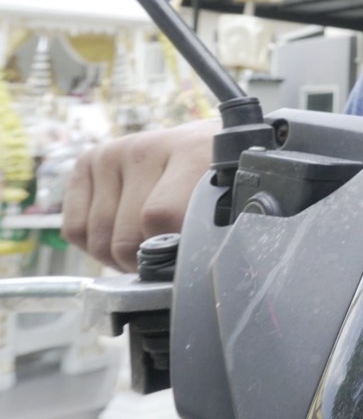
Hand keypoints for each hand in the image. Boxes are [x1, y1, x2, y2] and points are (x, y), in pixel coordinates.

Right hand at [61, 119, 218, 271]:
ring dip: (121, 258)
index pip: (160, 218)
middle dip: (144, 262)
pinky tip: (121, 231)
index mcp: (191, 152)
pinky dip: (95, 245)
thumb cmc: (218, 181)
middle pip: (126, 239)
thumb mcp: (230, 201)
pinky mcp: (88, 162)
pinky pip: (75, 230)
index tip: (186, 262)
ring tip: (148, 244)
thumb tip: (188, 276)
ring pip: (99, 240)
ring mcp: (113, 153)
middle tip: (165, 257)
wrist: (206, 142)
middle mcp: (146, 147)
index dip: (170, 253)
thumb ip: (212, 233)